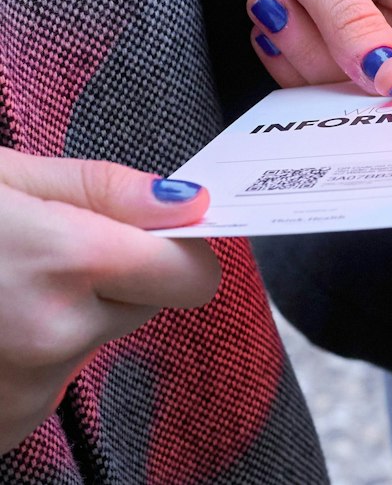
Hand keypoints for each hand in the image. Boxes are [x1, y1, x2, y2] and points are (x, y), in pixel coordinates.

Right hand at [0, 149, 218, 453]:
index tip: (154, 237)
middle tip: (33, 255)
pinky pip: (38, 389)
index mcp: (66, 262)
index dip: (176, 252)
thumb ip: (103, 191)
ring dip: (55, 323)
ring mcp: (19, 394)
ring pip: (84, 349)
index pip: (191, 277)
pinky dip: (16, 363)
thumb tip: (187, 203)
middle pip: (141, 310)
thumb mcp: (3, 178)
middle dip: (108, 282)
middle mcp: (52, 336)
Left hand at [244, 0, 391, 97]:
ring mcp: (381, 32)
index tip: (387, 82)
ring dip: (303, 53)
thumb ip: (345, 14)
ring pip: (361, 82)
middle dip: (342, 59)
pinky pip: (326, 84)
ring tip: (270, 2)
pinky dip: (289, 61)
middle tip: (281, 17)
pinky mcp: (346, 52)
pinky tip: (274, 17)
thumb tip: (378, 72)